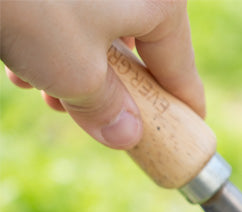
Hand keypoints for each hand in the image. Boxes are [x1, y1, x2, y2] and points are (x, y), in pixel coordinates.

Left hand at [1, 0, 203, 148]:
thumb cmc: (31, 8)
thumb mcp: (75, 75)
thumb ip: (108, 111)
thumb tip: (125, 135)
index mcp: (160, 3)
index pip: (180, 67)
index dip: (182, 106)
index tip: (187, 129)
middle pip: (136, 50)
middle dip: (107, 89)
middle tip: (83, 115)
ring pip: (99, 30)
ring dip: (72, 68)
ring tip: (40, 89)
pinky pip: (74, 10)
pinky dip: (54, 37)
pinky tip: (21, 60)